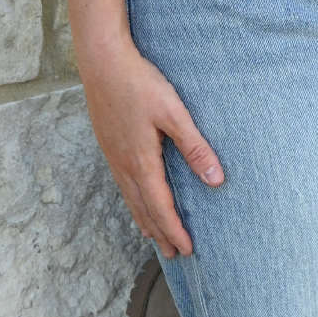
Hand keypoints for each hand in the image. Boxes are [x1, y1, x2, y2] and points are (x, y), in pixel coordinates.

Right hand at [81, 33, 222, 259]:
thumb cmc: (138, 83)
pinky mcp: (109, 145)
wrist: (101, 61)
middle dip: (159, 233)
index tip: (186, 249)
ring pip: (130, 198)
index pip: (160, 206)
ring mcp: (113, 156)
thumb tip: (216, 180)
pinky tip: (135, 199)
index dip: (174, 230)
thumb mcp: (173, 112)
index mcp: (141, 161)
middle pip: (143, 209)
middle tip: (172, 255)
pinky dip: (132, 201)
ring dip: (144, 220)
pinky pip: (122, 184)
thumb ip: (195, 146)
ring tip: (154, 237)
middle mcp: (124, 164)